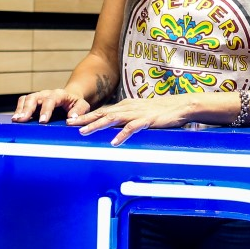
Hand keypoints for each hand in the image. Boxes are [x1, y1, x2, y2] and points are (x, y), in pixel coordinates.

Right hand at [12, 89, 88, 123]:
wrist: (70, 97)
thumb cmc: (76, 103)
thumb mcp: (83, 105)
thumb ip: (79, 110)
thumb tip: (71, 118)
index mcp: (59, 94)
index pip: (51, 100)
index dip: (46, 110)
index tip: (42, 121)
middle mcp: (47, 93)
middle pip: (34, 97)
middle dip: (28, 109)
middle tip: (22, 120)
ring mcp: (38, 96)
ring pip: (27, 99)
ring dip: (20, 109)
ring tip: (16, 120)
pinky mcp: (33, 101)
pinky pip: (23, 101)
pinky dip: (18, 109)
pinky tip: (16, 119)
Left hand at [69, 96, 193, 145]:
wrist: (180, 106)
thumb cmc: (160, 111)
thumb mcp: (139, 113)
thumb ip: (126, 118)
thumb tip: (113, 127)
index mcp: (125, 106)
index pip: (102, 111)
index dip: (86, 116)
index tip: (71, 120)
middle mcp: (127, 107)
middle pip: (102, 113)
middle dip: (85, 119)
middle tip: (69, 124)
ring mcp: (136, 113)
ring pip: (112, 119)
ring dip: (97, 126)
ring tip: (84, 132)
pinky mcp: (147, 120)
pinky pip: (132, 128)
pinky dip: (122, 135)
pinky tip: (114, 142)